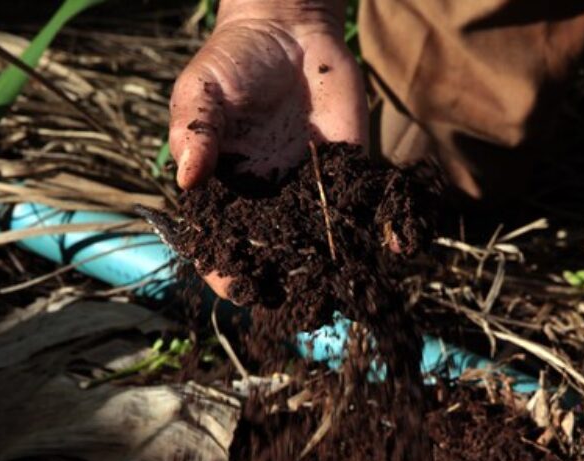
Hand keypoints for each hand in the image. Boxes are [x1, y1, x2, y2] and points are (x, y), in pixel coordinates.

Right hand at [168, 1, 365, 299]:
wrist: (288, 32)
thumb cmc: (231, 63)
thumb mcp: (199, 91)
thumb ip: (195, 133)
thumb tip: (186, 179)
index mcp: (223, 195)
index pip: (219, 248)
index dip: (225, 273)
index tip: (237, 288)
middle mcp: (267, 205)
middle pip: (274, 259)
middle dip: (288, 286)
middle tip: (303, 306)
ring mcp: (309, 194)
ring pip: (323, 245)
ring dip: (338, 270)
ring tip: (349, 289)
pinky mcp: (350, 175)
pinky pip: (368, 209)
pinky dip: (385, 229)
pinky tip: (397, 245)